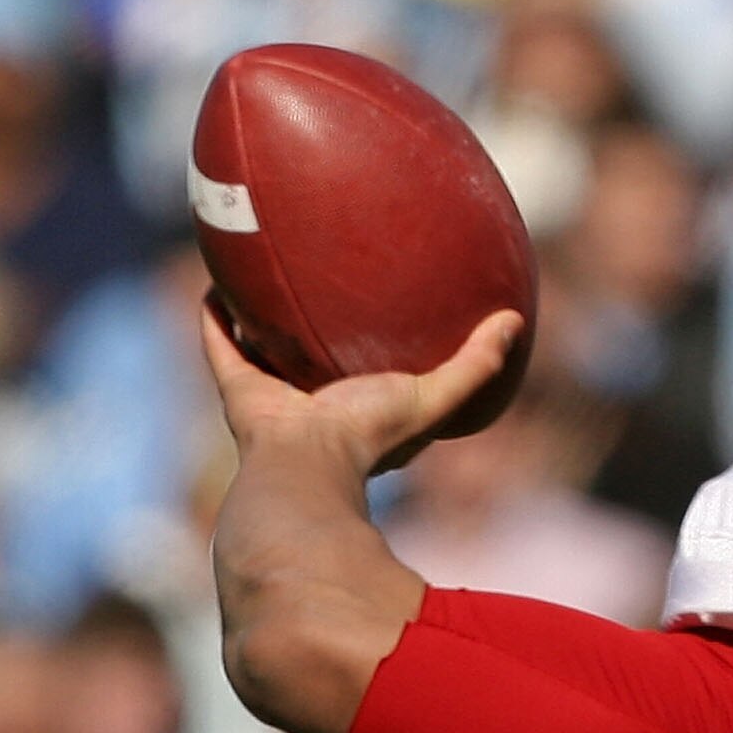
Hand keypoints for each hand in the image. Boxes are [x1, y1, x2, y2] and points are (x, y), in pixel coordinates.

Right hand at [200, 298, 522, 477]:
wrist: (306, 463)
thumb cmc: (371, 435)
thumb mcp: (435, 396)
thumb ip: (477, 364)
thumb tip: (515, 320)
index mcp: (356, 407)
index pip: (368, 371)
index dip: (376, 344)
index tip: (384, 307)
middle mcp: (311, 401)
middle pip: (311, 356)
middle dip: (315, 326)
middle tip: (321, 279)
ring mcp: (271, 395)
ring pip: (262, 347)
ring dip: (260, 316)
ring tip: (261, 269)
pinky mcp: (236, 387)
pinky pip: (221, 342)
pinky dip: (217, 315)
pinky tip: (219, 278)